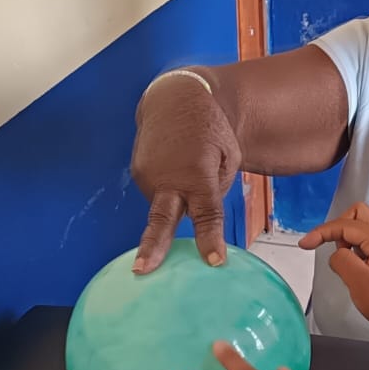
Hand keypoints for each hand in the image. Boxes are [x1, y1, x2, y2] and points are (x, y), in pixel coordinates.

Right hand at [131, 76, 239, 272]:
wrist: (174, 98)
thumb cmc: (210, 128)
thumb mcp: (229, 155)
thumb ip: (218, 188)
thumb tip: (203, 216)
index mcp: (198, 172)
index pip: (206, 212)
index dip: (210, 238)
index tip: (213, 260)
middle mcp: (168, 176)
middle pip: (161, 219)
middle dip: (151, 247)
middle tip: (142, 271)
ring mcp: (149, 175)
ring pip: (164, 208)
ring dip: (174, 206)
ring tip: (186, 175)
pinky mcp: (138, 173)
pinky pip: (157, 195)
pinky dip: (168, 194)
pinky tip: (175, 177)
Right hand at [299, 204, 368, 369]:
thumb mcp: (359, 282)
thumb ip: (342, 261)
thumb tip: (337, 254)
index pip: (346, 225)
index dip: (322, 232)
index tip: (305, 244)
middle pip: (359, 214)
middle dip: (340, 227)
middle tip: (335, 249)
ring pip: (367, 227)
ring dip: (350, 237)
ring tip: (347, 261)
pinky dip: (359, 249)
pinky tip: (357, 269)